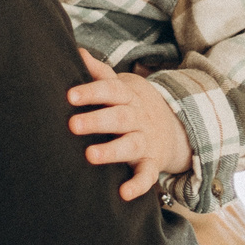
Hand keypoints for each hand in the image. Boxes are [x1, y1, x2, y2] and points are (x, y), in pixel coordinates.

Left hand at [68, 50, 193, 201]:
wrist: (174, 127)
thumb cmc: (133, 105)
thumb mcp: (121, 86)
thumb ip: (100, 72)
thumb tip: (77, 51)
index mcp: (128, 97)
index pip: (110, 90)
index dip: (91, 92)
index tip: (70, 96)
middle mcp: (137, 118)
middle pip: (119, 117)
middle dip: (97, 120)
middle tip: (73, 125)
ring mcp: (146, 141)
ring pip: (131, 145)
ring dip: (112, 151)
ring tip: (90, 155)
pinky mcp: (151, 162)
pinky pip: (148, 175)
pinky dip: (138, 185)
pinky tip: (123, 193)